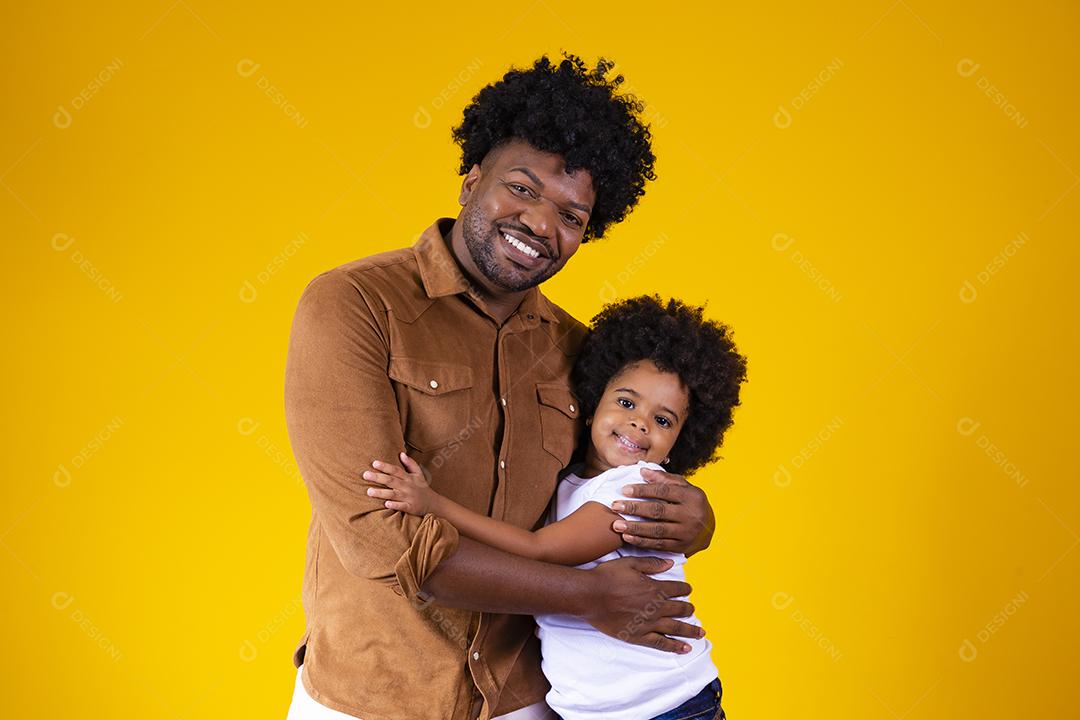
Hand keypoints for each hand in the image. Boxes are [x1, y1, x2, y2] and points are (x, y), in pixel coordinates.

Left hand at [362, 452, 436, 515]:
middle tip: (365, 475)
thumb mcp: (419, 474)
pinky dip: (394, 505)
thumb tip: (401, 453)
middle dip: (378, 477)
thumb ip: (410, 463)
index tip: (374, 463)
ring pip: (393, 494)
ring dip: (381, 492)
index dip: (385, 466)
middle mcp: (407, 486)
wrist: (433, 503)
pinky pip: (401, 506)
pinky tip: (385, 504)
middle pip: (391, 480)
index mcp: (408, 477)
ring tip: (369, 491)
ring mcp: (408, 497)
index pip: (395, 470)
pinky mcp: (410, 507)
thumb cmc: (422, 487)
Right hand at [580, 556, 702, 653]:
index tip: (688, 590)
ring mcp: (649, 623)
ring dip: (691, 630)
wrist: (589, 596)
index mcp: (655, 588)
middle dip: (688, 609)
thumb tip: (671, 563)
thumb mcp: (630, 563)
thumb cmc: (607, 577)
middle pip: (680, 609)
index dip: (685, 589)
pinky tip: (685, 648)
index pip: (677, 589)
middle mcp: (656, 607)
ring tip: (701, 633)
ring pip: (676, 628)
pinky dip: (675, 646)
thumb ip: (652, 563)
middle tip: (692, 610)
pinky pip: (661, 643)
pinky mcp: (639, 636)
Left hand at [610, 468, 713, 553]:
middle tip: (615, 506)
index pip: (664, 491)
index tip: (624, 489)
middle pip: (658, 511)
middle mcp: (690, 515)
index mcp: (691, 496)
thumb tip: (643, 471)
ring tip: (616, 525)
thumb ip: (665, 479)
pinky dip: (641, 541)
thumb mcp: (684, 487)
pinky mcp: (680, 547)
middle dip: (634, 508)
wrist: (708, 528)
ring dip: (634, 528)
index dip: (643, 490)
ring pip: (657, 530)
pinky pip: (658, 544)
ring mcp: (686, 533)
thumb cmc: (690, 502)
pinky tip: (627, 537)